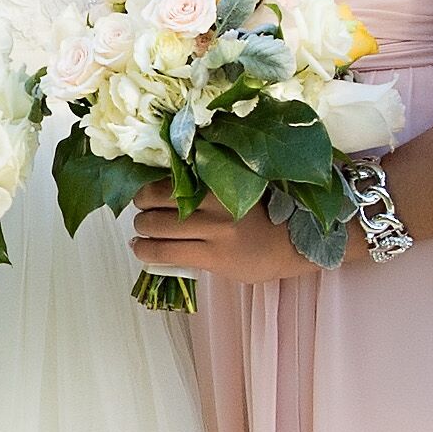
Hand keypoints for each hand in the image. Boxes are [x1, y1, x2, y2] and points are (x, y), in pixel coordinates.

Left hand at [126, 189, 331, 289]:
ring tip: (140, 231)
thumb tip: (163, 185)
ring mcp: (214, 230)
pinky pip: (166, 253)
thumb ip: (206, 187)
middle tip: (141, 209)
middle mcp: (217, 201)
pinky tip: (141, 248)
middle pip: (157, 197)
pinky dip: (145, 250)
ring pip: (157, 226)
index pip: (172, 175)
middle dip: (141, 204)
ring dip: (141, 228)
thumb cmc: (263, 216)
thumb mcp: (237, 189)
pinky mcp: (213, 256)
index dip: (149, 181)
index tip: (143, 186)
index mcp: (222, 178)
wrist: (291, 245)